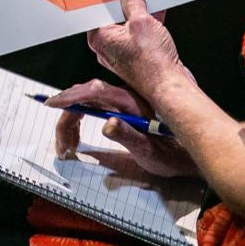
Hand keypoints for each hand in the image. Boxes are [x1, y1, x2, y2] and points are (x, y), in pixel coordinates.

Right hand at [47, 78, 198, 178]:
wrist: (191, 151)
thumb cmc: (173, 153)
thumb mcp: (150, 151)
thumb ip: (128, 136)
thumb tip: (107, 123)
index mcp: (130, 103)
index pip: (94, 92)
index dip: (71, 96)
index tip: (53, 103)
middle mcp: (125, 98)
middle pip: (86, 97)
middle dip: (67, 118)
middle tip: (62, 145)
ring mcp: (123, 104)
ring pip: (88, 104)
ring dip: (72, 122)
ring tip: (69, 145)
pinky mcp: (122, 111)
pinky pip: (94, 109)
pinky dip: (80, 121)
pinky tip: (77, 137)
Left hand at [86, 0, 187, 99]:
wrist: (170, 86)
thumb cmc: (152, 63)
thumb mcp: (142, 22)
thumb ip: (133, 2)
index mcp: (100, 38)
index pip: (97, 9)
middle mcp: (107, 47)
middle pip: (113, 16)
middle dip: (124, 1)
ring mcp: (123, 52)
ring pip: (128, 25)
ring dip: (139, 12)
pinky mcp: (137, 57)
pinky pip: (139, 34)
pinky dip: (147, 23)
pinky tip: (158, 10)